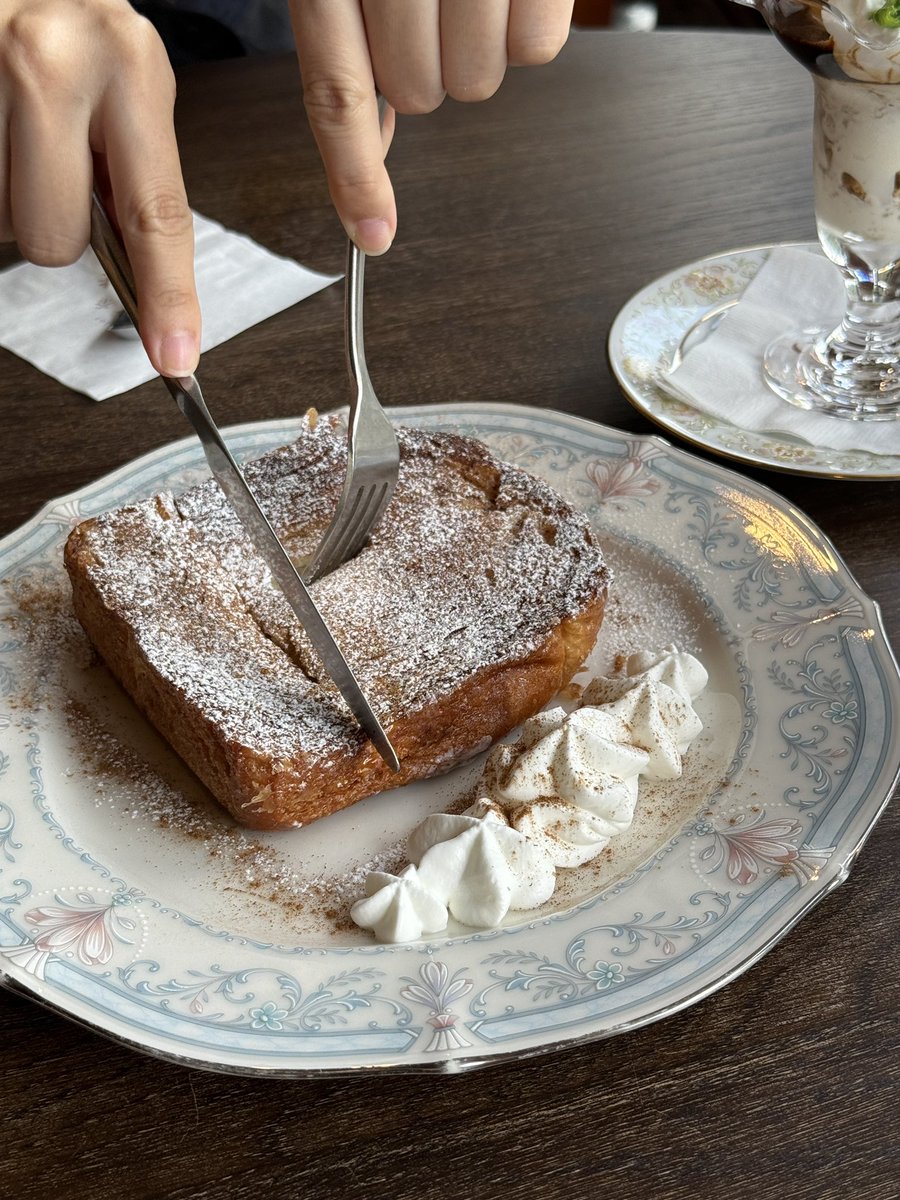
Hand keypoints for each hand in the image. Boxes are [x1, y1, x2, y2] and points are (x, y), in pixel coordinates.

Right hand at [0, 0, 199, 375]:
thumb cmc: (69, 23)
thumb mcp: (127, 77)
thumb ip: (136, 167)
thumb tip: (145, 274)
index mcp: (131, 66)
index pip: (157, 215)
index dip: (168, 296)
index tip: (176, 356)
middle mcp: (56, 62)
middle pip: (54, 241)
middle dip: (50, 223)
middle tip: (45, 163)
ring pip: (2, 223)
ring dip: (7, 196)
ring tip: (14, 132)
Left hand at [289, 0, 573, 254]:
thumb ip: (348, 36)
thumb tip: (366, 132)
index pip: (336, 90)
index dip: (354, 174)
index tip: (371, 234)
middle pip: (415, 94)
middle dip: (426, 68)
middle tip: (436, 8)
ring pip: (477, 81)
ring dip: (480, 48)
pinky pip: (537, 52)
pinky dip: (531, 28)